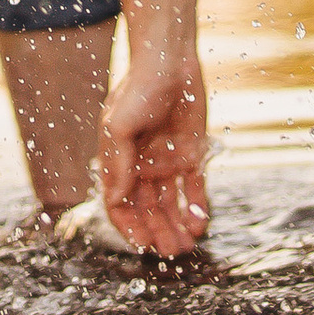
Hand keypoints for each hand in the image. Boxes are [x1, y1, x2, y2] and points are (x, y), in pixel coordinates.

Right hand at [99, 49, 210, 256]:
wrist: (170, 62)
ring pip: (171, 204)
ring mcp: (167, 161)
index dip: (129, 226)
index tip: (142, 245)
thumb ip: (117, 163)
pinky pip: (193, 189)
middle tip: (171, 252)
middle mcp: (142, 166)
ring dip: (176, 226)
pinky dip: (196, 207)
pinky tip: (200, 223)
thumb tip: (113, 200)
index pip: (120, 204)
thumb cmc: (138, 89)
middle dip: (158, 232)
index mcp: (120, 162)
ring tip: (187, 244)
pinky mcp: (191, 154)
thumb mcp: (119, 125)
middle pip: (148, 210)